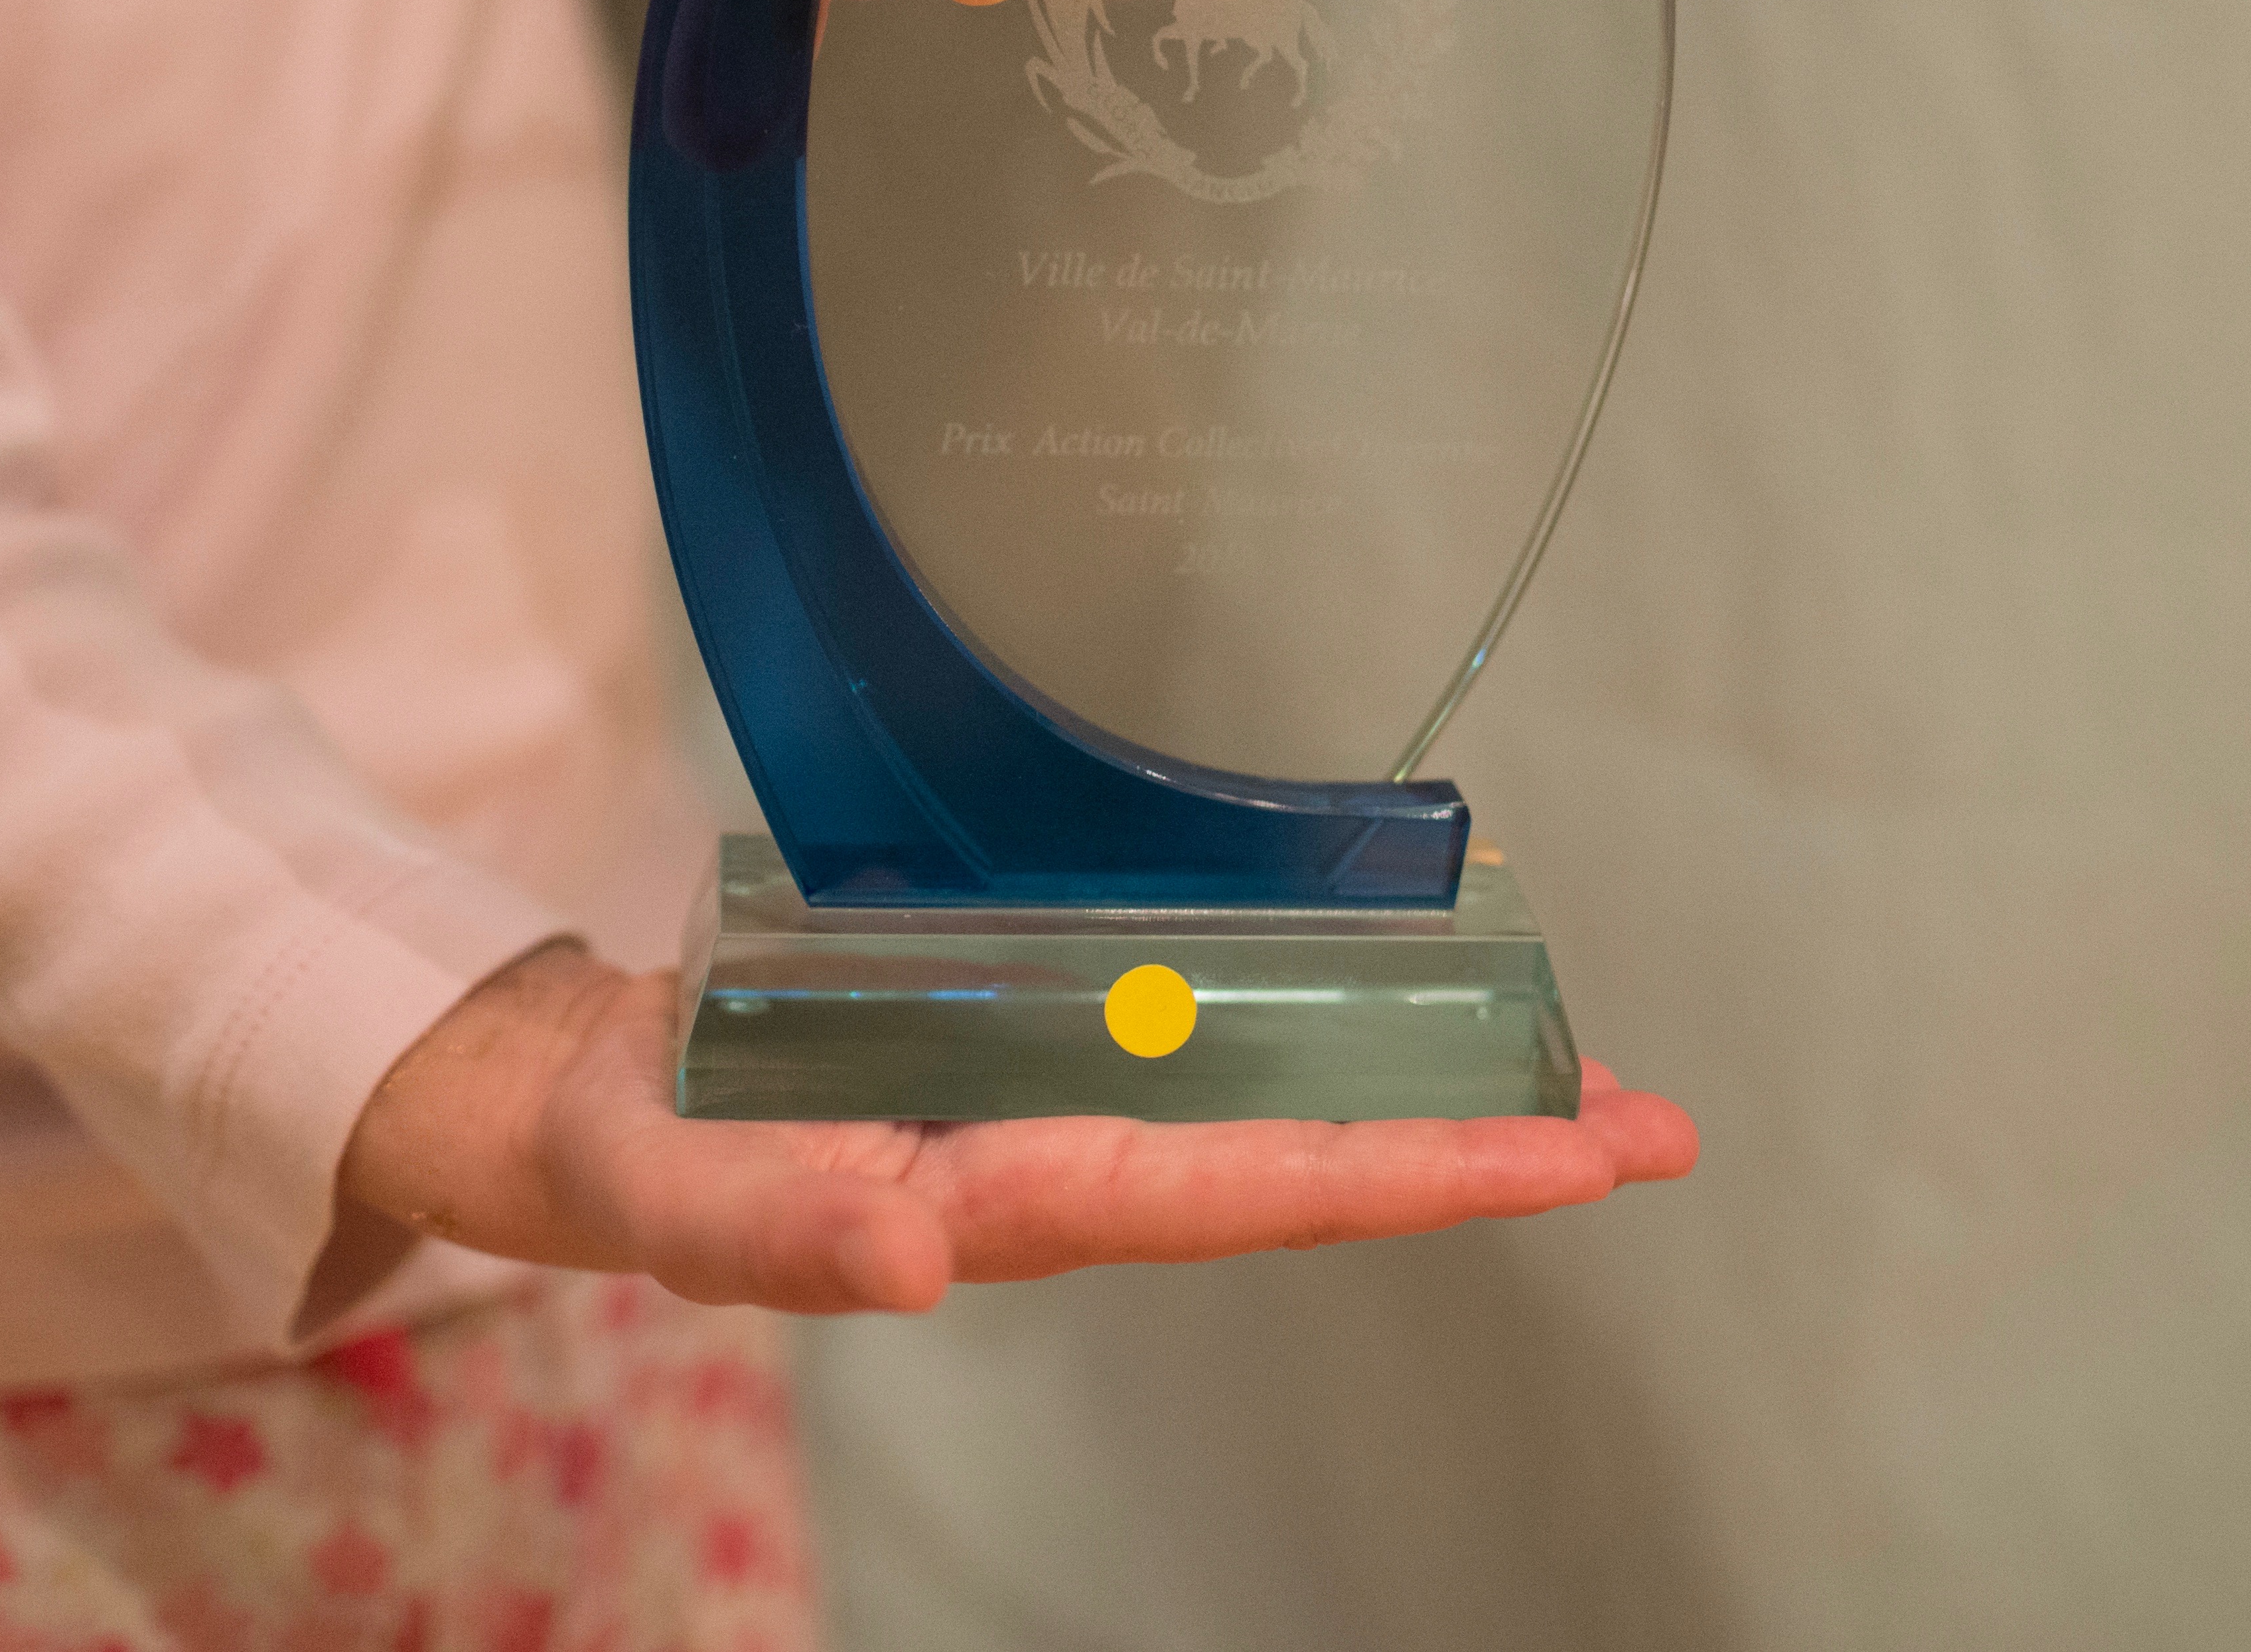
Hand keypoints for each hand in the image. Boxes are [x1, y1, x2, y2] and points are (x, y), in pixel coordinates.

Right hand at [341, 944, 1700, 1313]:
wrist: (593, 1101)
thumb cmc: (646, 1153)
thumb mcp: (684, 1198)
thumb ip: (783, 1227)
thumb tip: (903, 1255)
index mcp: (1014, 1195)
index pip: (1252, 1190)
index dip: (1411, 1172)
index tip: (1563, 1162)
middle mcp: (1078, 1159)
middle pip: (1315, 1159)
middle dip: (1486, 1148)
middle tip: (1657, 1126)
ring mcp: (1075, 1101)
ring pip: (1289, 1104)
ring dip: (1438, 1091)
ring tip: (1589, 1072)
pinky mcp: (1048, 1038)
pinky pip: (1221, 1038)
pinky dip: (1332, 1023)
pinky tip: (1402, 994)